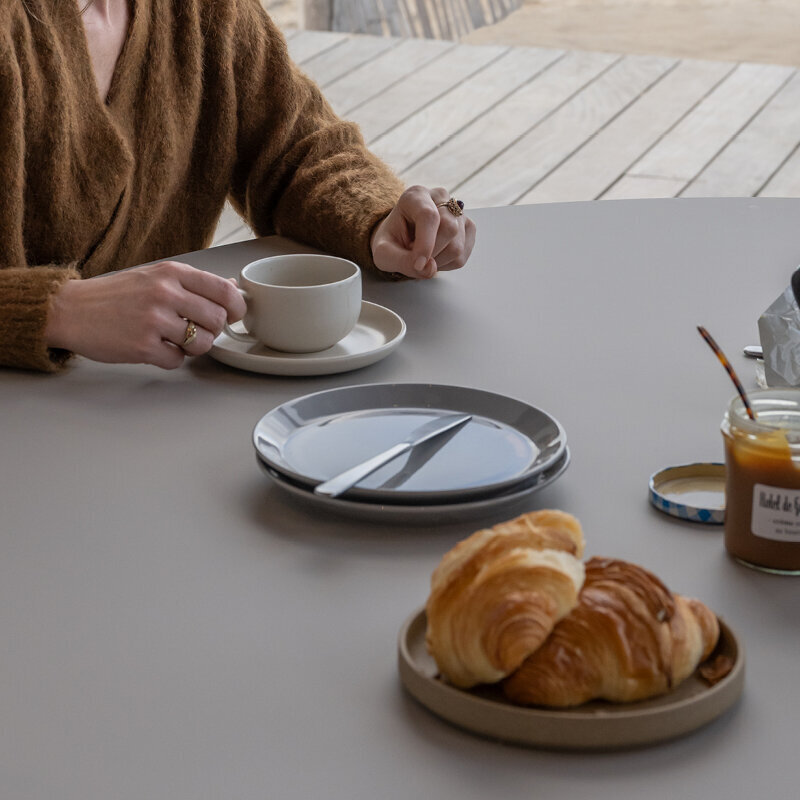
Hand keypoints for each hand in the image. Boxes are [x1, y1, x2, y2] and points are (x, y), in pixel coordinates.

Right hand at [45, 261, 246, 368]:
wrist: (70, 310)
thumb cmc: (115, 295)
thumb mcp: (156, 277)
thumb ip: (194, 284)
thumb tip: (234, 288)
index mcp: (172, 273)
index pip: (224, 290)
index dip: (236, 308)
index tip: (232, 315)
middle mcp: (165, 293)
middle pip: (217, 320)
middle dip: (212, 330)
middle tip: (194, 330)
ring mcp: (154, 320)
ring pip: (203, 343)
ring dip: (193, 347)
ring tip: (173, 339)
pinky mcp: (143, 346)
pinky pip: (178, 360)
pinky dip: (170, 359)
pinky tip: (154, 347)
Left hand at [370, 185, 475, 278]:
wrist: (400, 239)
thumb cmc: (391, 242)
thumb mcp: (384, 253)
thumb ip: (402, 262)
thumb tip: (430, 269)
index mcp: (415, 196)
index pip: (428, 216)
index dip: (425, 243)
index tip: (418, 264)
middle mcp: (440, 198)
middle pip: (448, 229)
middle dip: (431, 254)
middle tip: (415, 258)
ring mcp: (458, 212)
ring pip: (457, 246)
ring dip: (437, 262)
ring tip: (423, 256)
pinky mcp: (468, 228)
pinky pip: (462, 256)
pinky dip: (446, 264)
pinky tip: (435, 257)